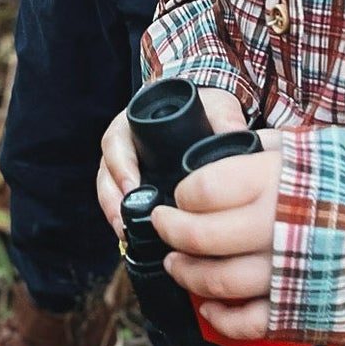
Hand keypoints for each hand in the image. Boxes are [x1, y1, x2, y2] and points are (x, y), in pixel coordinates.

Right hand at [96, 85, 247, 237]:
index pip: (117, 142)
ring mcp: (127, 165)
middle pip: (108, 171)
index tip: (132, 186)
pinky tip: (131, 237)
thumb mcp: (216, 108)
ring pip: (109, 189)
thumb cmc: (206, 108)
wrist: (208, 114)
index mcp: (135, 122)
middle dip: (113, 199)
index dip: (120, 165)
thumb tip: (236, 137)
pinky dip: (124, 218)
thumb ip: (226, 120)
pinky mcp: (134, 183)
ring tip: (126, 234)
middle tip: (124, 221)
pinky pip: (119, 201)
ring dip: (115, 213)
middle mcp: (125, 143)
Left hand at [154, 127, 280, 339]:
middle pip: (199, 238)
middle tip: (162, 227)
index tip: (178, 196)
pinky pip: (248, 323)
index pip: (202, 191)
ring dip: (188, 275)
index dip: (182, 195)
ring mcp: (286, 275)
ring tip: (176, 265)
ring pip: (216, 282)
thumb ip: (270, 149)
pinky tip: (209, 310)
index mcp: (275, 185)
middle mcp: (273, 230)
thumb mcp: (317, 148)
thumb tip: (232, 148)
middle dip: (170, 233)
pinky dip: (222, 320)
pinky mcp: (299, 310)